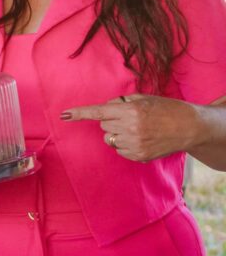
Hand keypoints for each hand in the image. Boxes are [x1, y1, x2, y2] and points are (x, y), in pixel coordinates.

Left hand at [62, 94, 202, 162]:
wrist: (190, 127)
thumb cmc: (166, 109)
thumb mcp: (143, 99)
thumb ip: (120, 103)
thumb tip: (104, 109)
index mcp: (131, 111)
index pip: (99, 112)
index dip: (80, 114)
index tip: (64, 115)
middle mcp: (130, 128)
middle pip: (103, 125)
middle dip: (112, 120)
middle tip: (131, 118)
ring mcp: (134, 144)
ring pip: (110, 138)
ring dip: (118, 133)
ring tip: (139, 129)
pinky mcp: (138, 156)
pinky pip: (119, 150)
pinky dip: (126, 145)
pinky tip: (142, 139)